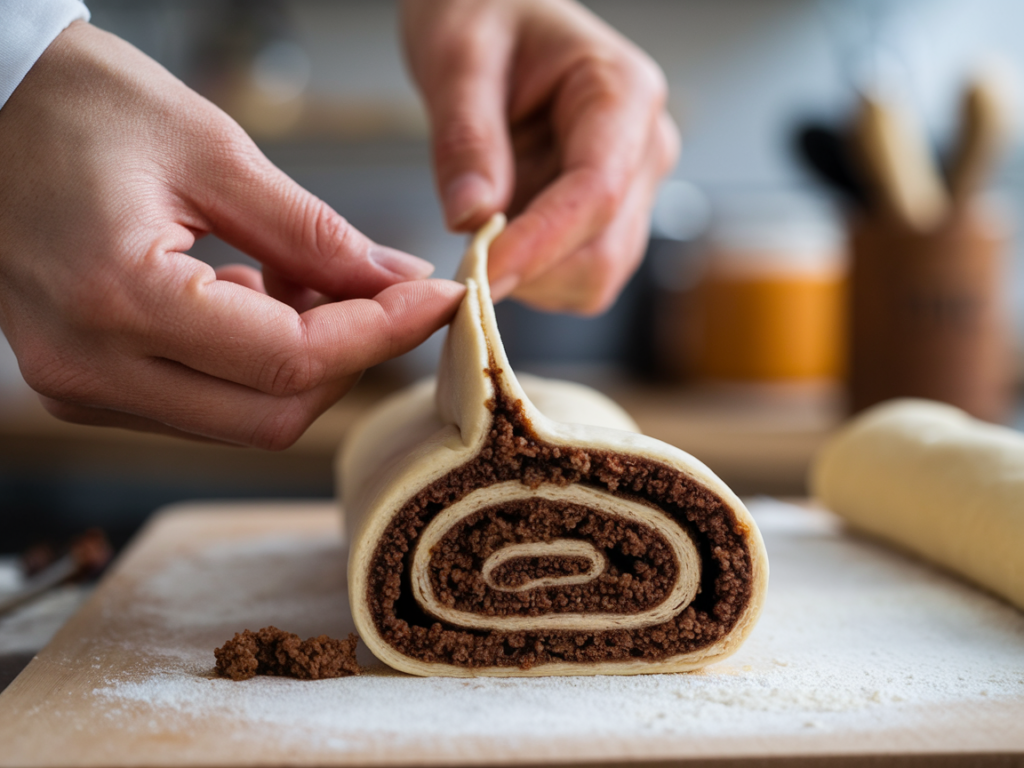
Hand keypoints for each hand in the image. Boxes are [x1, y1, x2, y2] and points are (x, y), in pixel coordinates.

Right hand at [0, 22, 464, 448]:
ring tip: (311, 279)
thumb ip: (314, 233)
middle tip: (386, 293)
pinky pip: (203, 403)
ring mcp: (84, 386)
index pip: (292, 360)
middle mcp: (91, 367)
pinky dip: (256, 363)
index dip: (381, 334)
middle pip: (274, 414)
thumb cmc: (76, 105)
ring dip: (306, 361)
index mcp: (118, 299)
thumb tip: (399, 282)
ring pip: (242, 418)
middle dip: (351, 359)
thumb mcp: (212, 150)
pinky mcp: (89, 384)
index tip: (437, 299)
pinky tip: (256, 294)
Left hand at [403, 0, 679, 313]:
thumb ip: (466, 136)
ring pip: (595, 276)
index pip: (597, 191)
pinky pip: (576, 277)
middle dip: (533, 271)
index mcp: (623, 93)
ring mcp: (633, 189)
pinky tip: (498, 240)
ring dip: (531, 279)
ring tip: (477, 238)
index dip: (540, 244)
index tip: (482, 273)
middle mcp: (644, 148)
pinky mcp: (608, 219)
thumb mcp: (457, 57)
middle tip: (461, 264)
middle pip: (604, 250)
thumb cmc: (482, 15)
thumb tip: (471, 218)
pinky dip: (532, 277)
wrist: (494, 15)